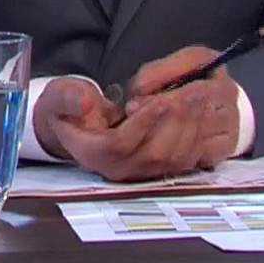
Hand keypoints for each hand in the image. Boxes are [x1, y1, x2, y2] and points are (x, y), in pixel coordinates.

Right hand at [37, 47, 241, 180]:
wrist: (78, 122)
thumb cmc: (70, 106)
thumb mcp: (61, 95)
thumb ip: (69, 98)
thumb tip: (86, 104)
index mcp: (90, 152)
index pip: (119, 145)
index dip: (143, 123)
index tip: (160, 100)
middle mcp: (117, 168)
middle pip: (154, 152)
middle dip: (176, 119)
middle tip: (193, 91)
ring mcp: (139, 172)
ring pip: (173, 156)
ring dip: (191, 124)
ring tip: (200, 94)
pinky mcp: (158, 169)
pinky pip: (184, 159)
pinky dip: (197, 134)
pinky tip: (202, 110)